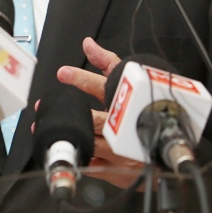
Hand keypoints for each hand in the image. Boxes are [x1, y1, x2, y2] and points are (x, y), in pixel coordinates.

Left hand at [51, 37, 142, 170]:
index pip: (106, 87)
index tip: (64, 73)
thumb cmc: (145, 115)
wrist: (165, 150)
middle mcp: (124, 128)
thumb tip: (88, 44)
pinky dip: (75, 153)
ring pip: (90, 142)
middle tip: (48, 106)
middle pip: (95, 120)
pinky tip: (61, 146)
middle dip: (71, 112)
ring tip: (46, 126)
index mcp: (127, 103)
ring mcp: (119, 151)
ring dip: (67, 133)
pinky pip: (89, 162)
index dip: (83, 80)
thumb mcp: (128, 84)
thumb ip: (108, 63)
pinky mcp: (113, 169)